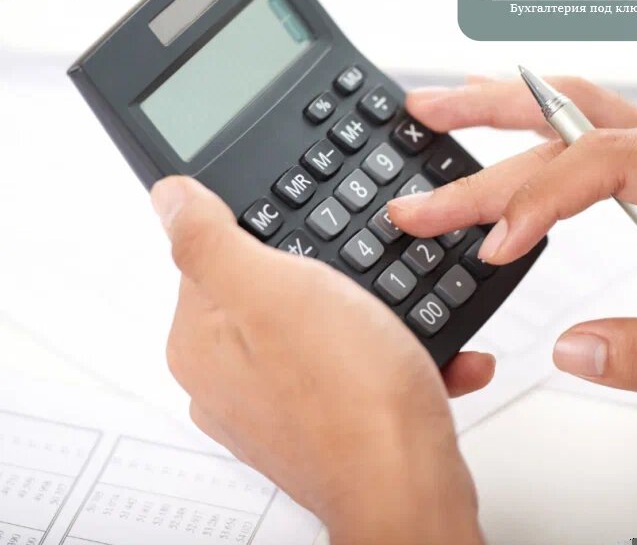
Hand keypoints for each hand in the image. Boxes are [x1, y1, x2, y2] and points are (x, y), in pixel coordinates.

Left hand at [151, 177, 485, 544]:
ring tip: (401, 318)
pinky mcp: (320, 420)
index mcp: (200, 341)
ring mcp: (275, 402)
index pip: (215, 255)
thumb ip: (209, 239)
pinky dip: (387, 352)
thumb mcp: (273, 289)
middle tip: (363, 283)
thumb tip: (168, 197)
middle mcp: (228, 377)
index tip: (311, 242)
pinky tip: (420, 351)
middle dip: (328, 276)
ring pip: (322, 325)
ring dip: (370, 314)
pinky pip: (353, 365)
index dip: (269, 235)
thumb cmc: (348, 395)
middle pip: (272, 290)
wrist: (410, 487)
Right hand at [388, 76, 636, 393]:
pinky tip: (502, 123)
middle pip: (560, 125)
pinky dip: (531, 120)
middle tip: (419, 150)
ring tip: (439, 106)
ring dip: (498, 104)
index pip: (591, 166)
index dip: (531, 203)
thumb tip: (573, 350)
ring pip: (569, 104)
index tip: (489, 248)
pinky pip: (583, 124)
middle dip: (480, 144)